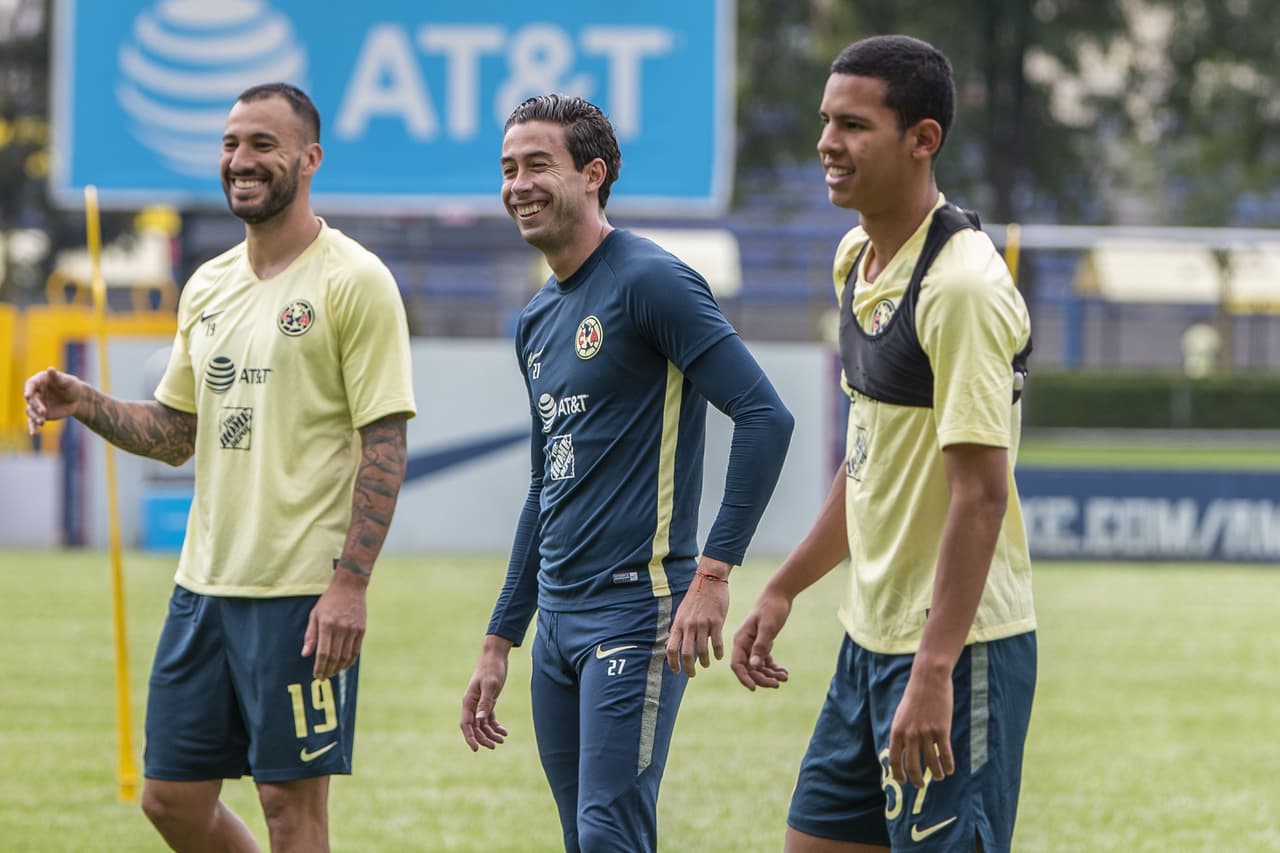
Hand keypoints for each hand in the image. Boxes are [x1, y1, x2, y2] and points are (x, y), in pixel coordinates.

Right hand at [24, 367, 85, 433]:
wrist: (78, 399)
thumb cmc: (72, 386)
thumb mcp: (67, 381)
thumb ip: (57, 377)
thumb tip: (50, 369)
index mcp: (39, 381)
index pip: (30, 384)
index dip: (29, 390)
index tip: (28, 396)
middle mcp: (35, 393)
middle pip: (31, 400)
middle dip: (36, 406)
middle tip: (43, 412)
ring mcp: (37, 404)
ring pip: (31, 411)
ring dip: (35, 417)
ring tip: (42, 422)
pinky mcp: (40, 414)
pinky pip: (34, 421)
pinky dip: (33, 427)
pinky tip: (34, 433)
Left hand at [302, 569, 366, 679]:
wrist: (350, 586)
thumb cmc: (329, 600)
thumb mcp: (315, 614)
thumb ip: (310, 635)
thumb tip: (305, 654)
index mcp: (327, 624)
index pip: (323, 652)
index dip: (320, 666)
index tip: (316, 675)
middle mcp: (341, 628)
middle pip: (335, 656)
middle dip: (328, 670)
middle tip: (323, 678)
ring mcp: (353, 629)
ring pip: (346, 656)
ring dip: (339, 668)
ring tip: (332, 673)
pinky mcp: (361, 629)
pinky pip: (356, 650)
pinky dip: (350, 661)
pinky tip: (344, 666)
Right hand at [460, 636, 511, 750]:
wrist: (495, 656)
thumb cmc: (492, 668)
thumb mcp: (490, 685)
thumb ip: (485, 702)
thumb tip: (480, 720)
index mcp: (468, 701)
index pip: (466, 724)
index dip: (469, 738)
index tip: (476, 749)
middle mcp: (472, 704)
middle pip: (475, 727)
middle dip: (483, 738)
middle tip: (495, 746)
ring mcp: (479, 703)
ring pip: (482, 724)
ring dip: (490, 734)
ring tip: (502, 740)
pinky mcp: (488, 701)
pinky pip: (489, 718)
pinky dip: (495, 726)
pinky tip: (504, 731)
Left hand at [665, 558, 731, 675]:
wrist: (709, 580)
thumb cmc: (695, 597)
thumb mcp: (681, 612)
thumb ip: (678, 629)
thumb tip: (671, 645)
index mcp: (679, 624)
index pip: (671, 648)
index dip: (672, 663)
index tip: (676, 671)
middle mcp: (689, 625)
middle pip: (686, 653)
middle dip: (688, 668)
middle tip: (691, 674)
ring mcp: (702, 624)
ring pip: (702, 650)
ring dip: (704, 662)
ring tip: (706, 664)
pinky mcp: (716, 621)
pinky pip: (717, 643)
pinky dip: (717, 653)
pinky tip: (718, 656)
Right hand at [730, 585, 791, 689]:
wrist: (780, 595)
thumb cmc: (772, 608)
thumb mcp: (768, 627)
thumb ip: (761, 646)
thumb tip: (754, 666)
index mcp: (741, 639)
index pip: (737, 664)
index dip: (744, 678)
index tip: (754, 688)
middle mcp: (745, 644)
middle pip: (749, 668)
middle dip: (762, 678)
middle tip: (777, 684)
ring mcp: (754, 644)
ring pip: (758, 667)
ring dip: (770, 674)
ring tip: (785, 677)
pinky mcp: (763, 643)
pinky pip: (766, 661)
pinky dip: (774, 668)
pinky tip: (785, 672)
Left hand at [888, 666, 955, 786]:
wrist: (928, 679)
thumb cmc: (915, 696)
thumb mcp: (901, 715)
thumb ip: (902, 733)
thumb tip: (903, 752)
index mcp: (897, 731)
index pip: (894, 760)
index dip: (898, 774)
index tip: (903, 782)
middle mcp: (910, 734)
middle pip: (912, 766)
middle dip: (917, 779)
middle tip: (921, 785)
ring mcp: (926, 733)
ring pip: (931, 762)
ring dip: (935, 773)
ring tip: (938, 777)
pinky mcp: (941, 730)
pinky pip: (944, 754)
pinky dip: (947, 765)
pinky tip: (949, 770)